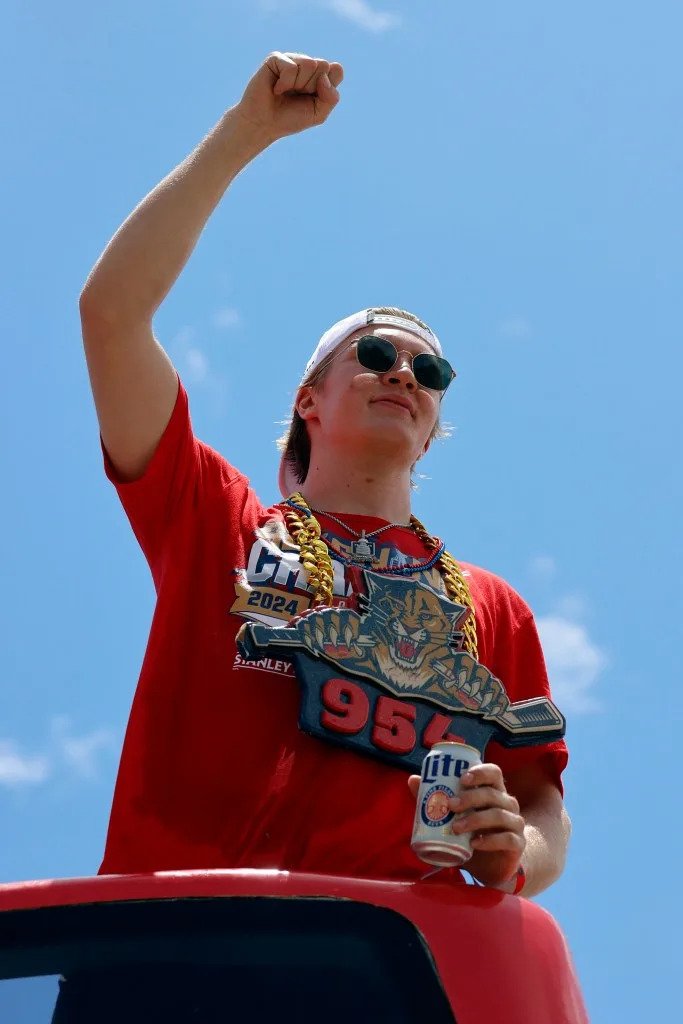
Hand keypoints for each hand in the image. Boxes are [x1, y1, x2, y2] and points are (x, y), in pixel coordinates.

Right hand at [236, 51, 342, 142]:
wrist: (263, 124)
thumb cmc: (290, 119)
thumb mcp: (318, 114)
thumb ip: (332, 96)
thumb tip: (327, 68)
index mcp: (319, 76)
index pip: (337, 70)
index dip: (327, 88)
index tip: (313, 99)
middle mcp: (306, 65)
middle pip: (323, 65)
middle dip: (312, 86)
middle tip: (297, 96)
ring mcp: (291, 59)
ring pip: (309, 63)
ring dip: (299, 84)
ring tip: (286, 92)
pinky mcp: (276, 58)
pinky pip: (292, 67)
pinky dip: (285, 83)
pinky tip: (276, 89)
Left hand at [408, 763, 525, 886]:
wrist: (492, 865)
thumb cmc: (472, 833)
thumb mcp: (454, 816)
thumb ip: (435, 798)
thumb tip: (413, 780)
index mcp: (493, 791)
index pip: (493, 772)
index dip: (479, 772)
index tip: (462, 778)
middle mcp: (507, 803)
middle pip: (492, 794)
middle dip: (470, 797)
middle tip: (450, 805)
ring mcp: (514, 823)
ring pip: (499, 815)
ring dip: (475, 819)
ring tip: (456, 827)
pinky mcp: (517, 843)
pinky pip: (507, 838)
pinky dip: (490, 840)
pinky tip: (475, 843)